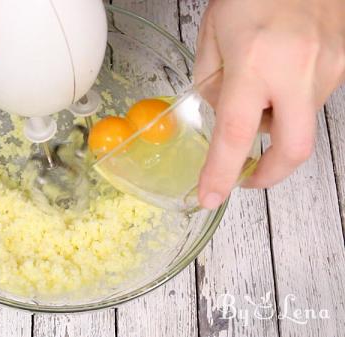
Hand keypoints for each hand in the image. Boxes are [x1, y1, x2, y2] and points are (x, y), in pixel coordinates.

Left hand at [195, 0, 344, 208]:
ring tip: (257, 88)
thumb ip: (210, 83)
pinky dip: (290, 102)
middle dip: (268, 174)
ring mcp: (329, 68)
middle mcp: (298, 70)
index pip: (235, 134)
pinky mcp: (343, 64)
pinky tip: (278, 75)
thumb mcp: (211, 34)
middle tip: (245, 176)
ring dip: (275, 123)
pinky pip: (312, 101)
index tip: (210, 197)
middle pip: (293, 150)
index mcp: (255, 62)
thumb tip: (219, 118)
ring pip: (300, 122)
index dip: (221, 173)